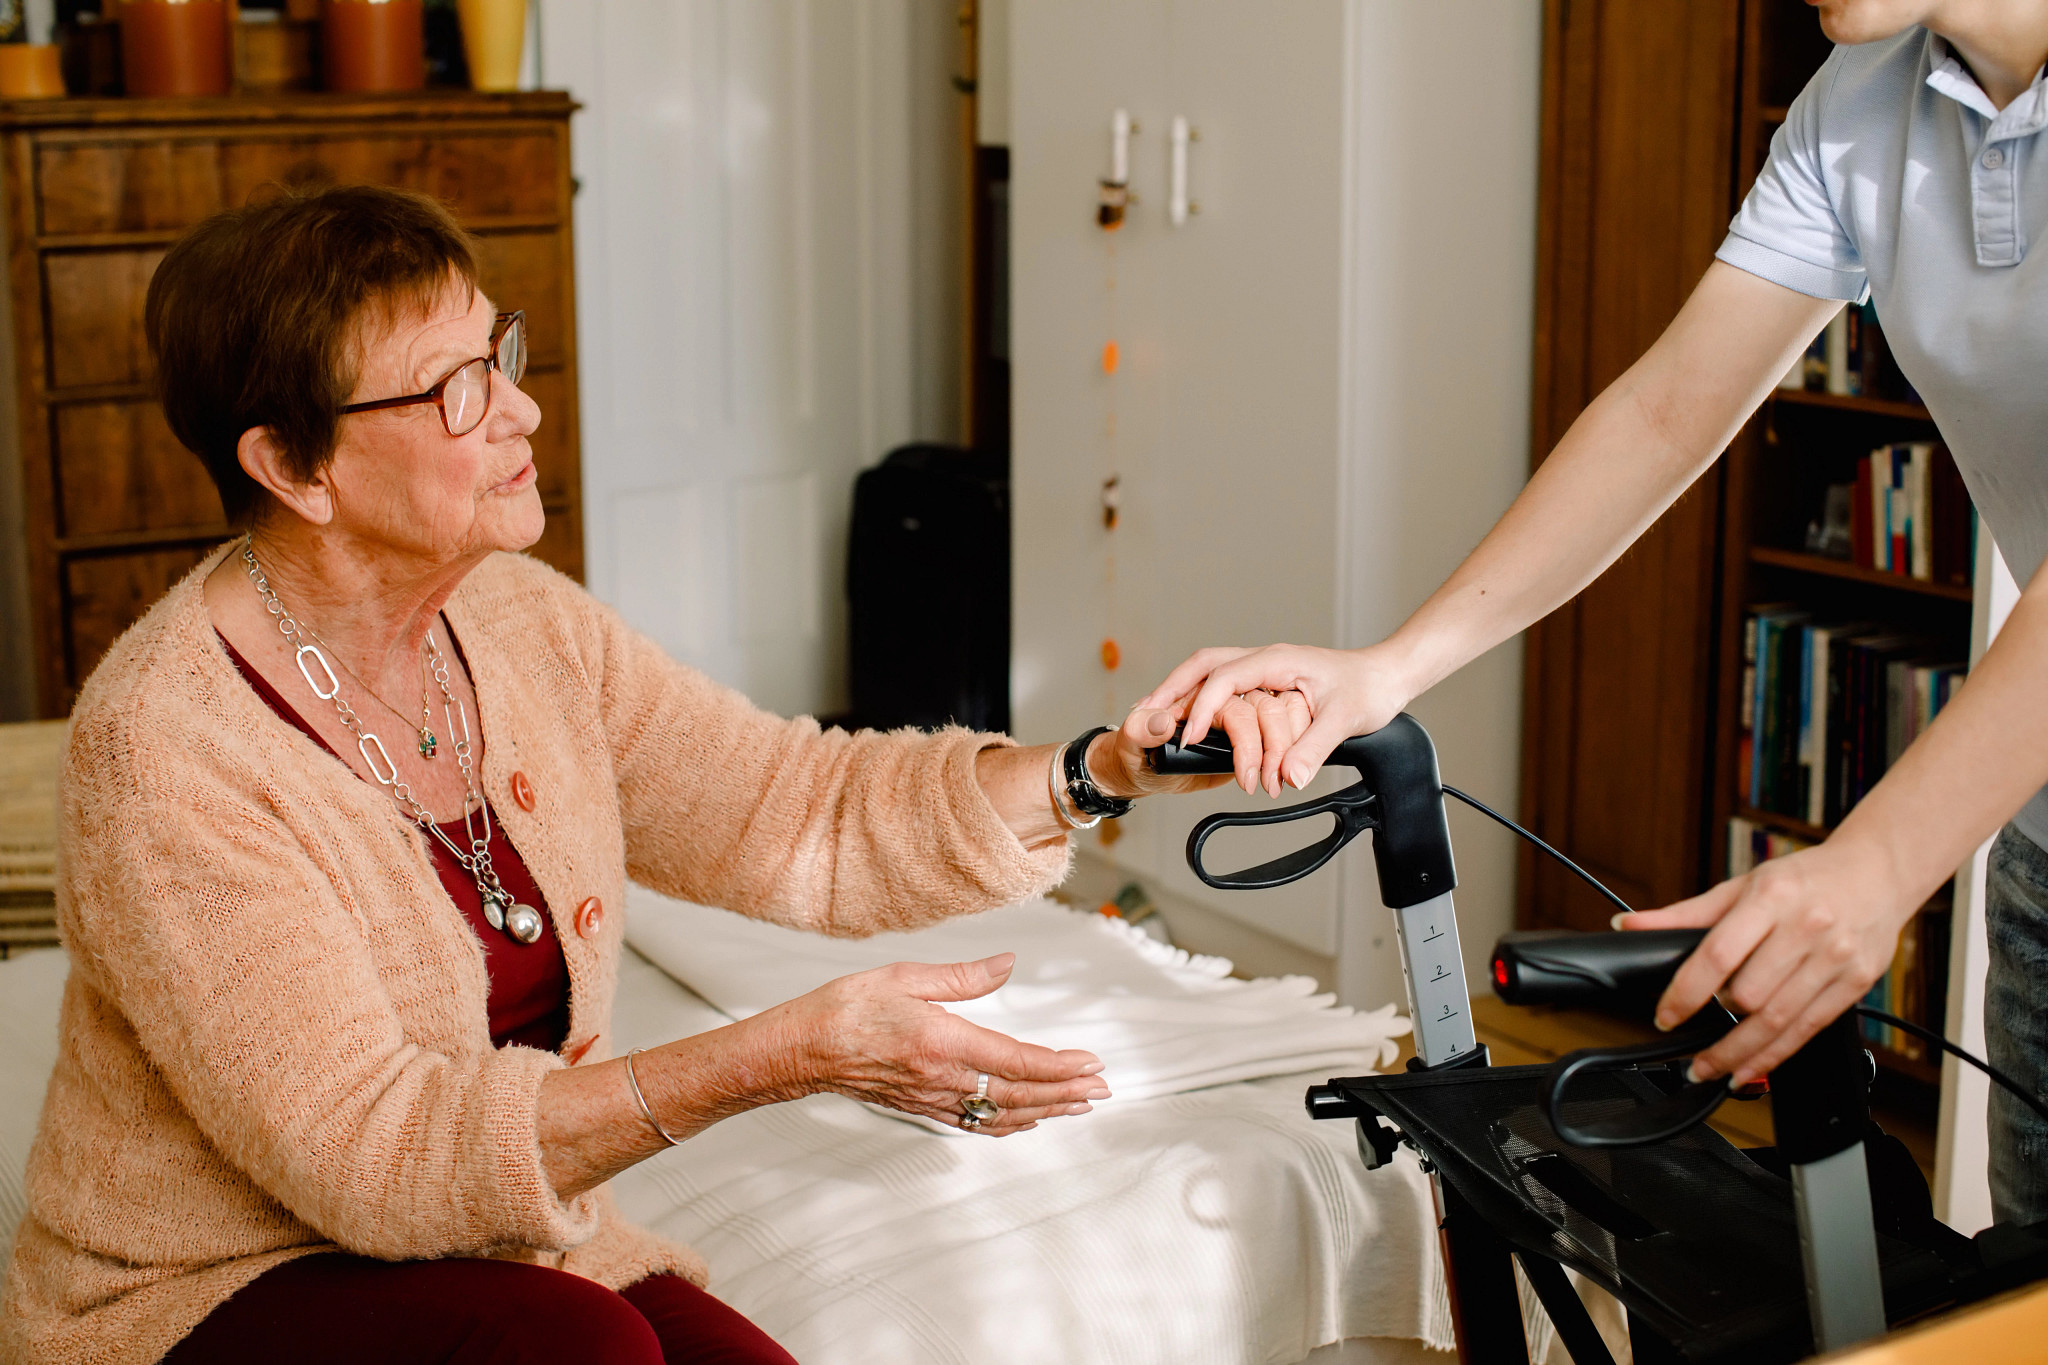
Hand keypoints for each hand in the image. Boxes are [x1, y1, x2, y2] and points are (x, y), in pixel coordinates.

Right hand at [788, 954, 1109, 1135]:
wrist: (800, 1050)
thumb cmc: (846, 1007)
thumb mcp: (905, 976)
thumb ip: (963, 976)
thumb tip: (1009, 963)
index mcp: (942, 1041)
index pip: (1015, 1060)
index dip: (1059, 1066)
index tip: (1092, 1062)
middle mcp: (942, 1078)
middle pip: (1018, 1094)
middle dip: (1066, 1092)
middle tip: (1103, 1089)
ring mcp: (933, 1099)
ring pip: (1001, 1114)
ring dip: (1047, 1110)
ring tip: (1080, 1104)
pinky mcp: (922, 1107)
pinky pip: (976, 1123)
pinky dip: (1011, 1123)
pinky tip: (1029, 1118)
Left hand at [1090, 688, 1313, 798]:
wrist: (1141, 774)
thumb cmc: (1134, 749)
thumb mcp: (1131, 739)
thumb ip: (1141, 728)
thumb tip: (1159, 720)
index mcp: (1198, 693)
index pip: (1229, 699)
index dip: (1236, 730)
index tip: (1235, 763)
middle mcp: (1223, 702)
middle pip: (1263, 708)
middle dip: (1267, 745)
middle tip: (1254, 780)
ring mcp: (1239, 722)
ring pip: (1276, 722)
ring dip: (1278, 753)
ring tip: (1270, 786)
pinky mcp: (1247, 743)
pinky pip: (1277, 743)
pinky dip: (1283, 760)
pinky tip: (1281, 780)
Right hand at [1135, 641, 1417, 792]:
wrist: (1390, 676)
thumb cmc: (1369, 688)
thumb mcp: (1344, 720)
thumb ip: (1313, 749)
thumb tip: (1290, 778)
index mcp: (1277, 660)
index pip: (1224, 677)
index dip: (1202, 707)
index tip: (1188, 735)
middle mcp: (1266, 660)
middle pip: (1204, 664)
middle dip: (1173, 688)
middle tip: (1145, 713)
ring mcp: (1266, 670)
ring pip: (1213, 673)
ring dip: (1185, 693)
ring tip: (1158, 716)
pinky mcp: (1270, 683)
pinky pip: (1228, 687)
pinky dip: (1205, 700)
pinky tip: (1195, 720)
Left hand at [1621, 837, 1917, 1086]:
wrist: (1877, 873)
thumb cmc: (1805, 879)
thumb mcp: (1742, 885)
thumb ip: (1685, 913)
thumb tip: (1629, 924)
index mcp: (1771, 898)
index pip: (1718, 955)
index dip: (1685, 992)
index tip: (1665, 1015)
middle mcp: (1805, 928)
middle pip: (1749, 994)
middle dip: (1716, 1021)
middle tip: (1691, 1038)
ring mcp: (1835, 958)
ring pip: (1778, 1020)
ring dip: (1739, 1054)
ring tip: (1708, 1070)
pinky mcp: (1855, 983)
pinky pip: (1808, 1030)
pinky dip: (1775, 1056)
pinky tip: (1750, 1069)